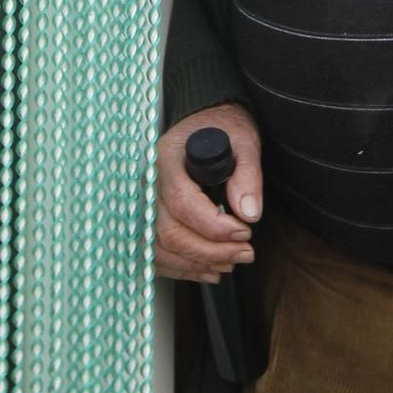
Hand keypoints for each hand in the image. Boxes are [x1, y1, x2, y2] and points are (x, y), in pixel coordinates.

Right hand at [155, 102, 263, 283]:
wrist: (204, 122)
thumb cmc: (221, 127)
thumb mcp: (242, 140)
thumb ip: (247, 174)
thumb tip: (249, 214)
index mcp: (166, 159)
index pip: (182, 202)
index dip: (214, 226)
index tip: (245, 232)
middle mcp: (148, 183)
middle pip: (169, 232)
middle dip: (210, 251)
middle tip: (244, 253)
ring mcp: (143, 203)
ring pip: (160, 248)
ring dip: (196, 263)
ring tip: (230, 263)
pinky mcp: (148, 218)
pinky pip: (155, 253)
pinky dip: (181, 268)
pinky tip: (207, 270)